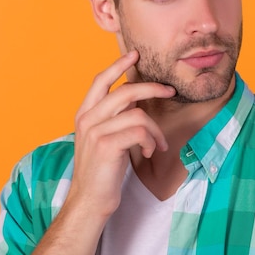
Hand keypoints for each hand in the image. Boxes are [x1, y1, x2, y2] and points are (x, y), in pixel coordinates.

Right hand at [65, 50, 175, 216]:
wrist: (90, 200)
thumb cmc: (102, 169)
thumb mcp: (104, 136)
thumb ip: (114, 115)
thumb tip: (135, 96)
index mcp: (84, 113)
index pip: (100, 80)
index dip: (118, 65)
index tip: (135, 54)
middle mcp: (87, 119)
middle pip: (125, 90)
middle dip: (152, 87)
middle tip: (170, 90)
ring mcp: (95, 131)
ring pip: (137, 113)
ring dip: (155, 129)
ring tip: (157, 144)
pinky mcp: (107, 145)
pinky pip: (140, 131)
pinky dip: (150, 141)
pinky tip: (148, 153)